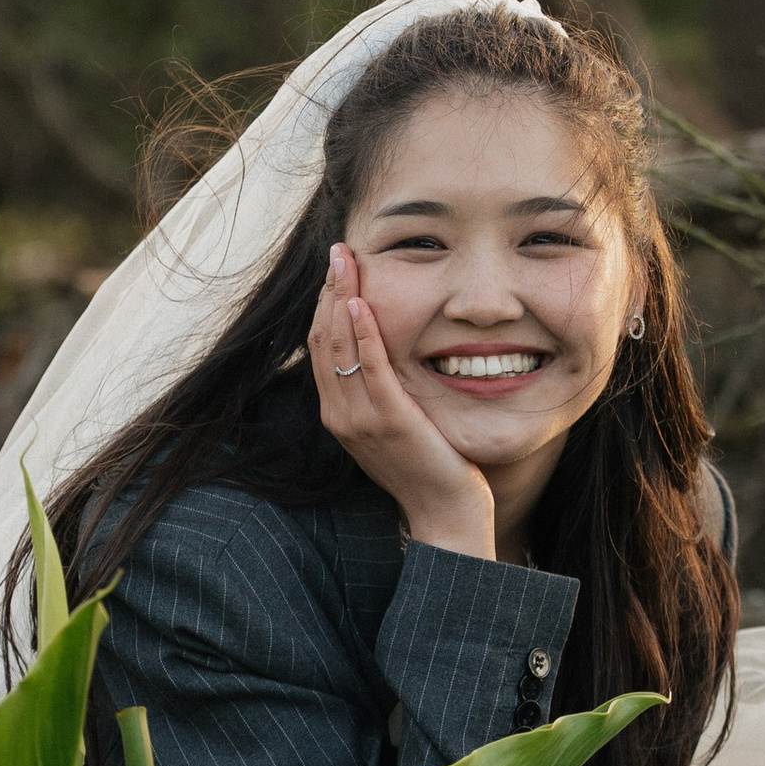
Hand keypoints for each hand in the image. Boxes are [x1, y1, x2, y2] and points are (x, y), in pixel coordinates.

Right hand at [309, 245, 497, 557]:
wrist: (443, 514)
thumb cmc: (427, 467)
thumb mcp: (394, 424)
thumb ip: (381, 391)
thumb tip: (383, 352)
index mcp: (338, 414)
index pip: (321, 348)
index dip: (325, 304)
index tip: (336, 268)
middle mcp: (340, 415)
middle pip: (323, 340)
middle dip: (329, 291)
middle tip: (338, 251)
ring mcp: (362, 420)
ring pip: (339, 348)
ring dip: (341, 300)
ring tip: (345, 262)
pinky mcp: (390, 421)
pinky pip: (371, 371)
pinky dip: (364, 335)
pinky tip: (363, 305)